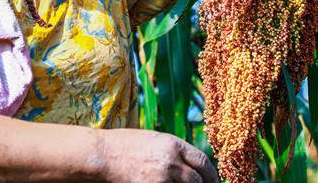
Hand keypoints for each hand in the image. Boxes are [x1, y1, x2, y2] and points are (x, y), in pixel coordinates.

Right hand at [99, 128, 218, 182]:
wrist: (103, 154)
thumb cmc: (126, 144)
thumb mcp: (154, 140)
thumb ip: (174, 150)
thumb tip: (191, 164)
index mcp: (174, 144)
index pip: (202, 161)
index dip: (211, 173)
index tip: (213, 180)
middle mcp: (172, 160)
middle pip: (198, 179)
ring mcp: (162, 177)